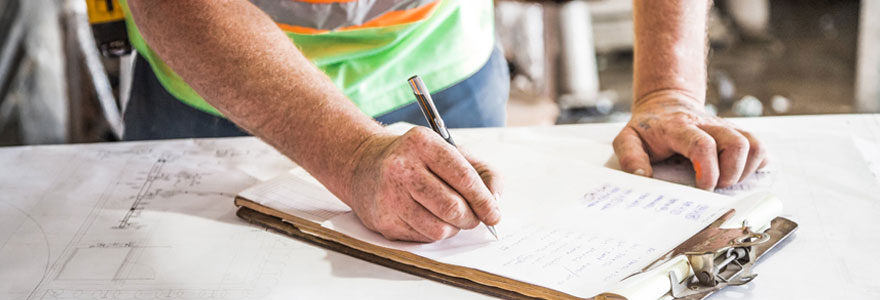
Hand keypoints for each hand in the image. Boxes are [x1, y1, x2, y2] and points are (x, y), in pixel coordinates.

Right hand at [343, 127, 502, 241]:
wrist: (364, 165)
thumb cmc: (416, 160)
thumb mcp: (450, 151)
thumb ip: (482, 172)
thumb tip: (495, 201)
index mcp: (423, 143)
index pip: (463, 177)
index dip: (484, 200)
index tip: (494, 214)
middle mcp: (402, 167)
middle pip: (452, 207)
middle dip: (471, 218)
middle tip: (474, 218)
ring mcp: (389, 195)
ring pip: (439, 229)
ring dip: (453, 228)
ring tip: (449, 216)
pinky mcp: (384, 220)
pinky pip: (423, 238)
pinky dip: (434, 232)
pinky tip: (426, 217)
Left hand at [612, 91, 767, 189]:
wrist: (665, 104)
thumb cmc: (648, 127)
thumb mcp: (627, 138)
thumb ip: (630, 157)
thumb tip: (642, 177)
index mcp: (679, 128)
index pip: (702, 145)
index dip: (708, 170)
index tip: (703, 187)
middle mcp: (707, 125)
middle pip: (737, 144)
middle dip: (731, 174)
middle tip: (715, 187)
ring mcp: (725, 128)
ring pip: (754, 145)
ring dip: (745, 170)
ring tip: (726, 181)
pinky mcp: (736, 134)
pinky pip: (759, 148)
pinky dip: (755, 164)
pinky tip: (737, 173)